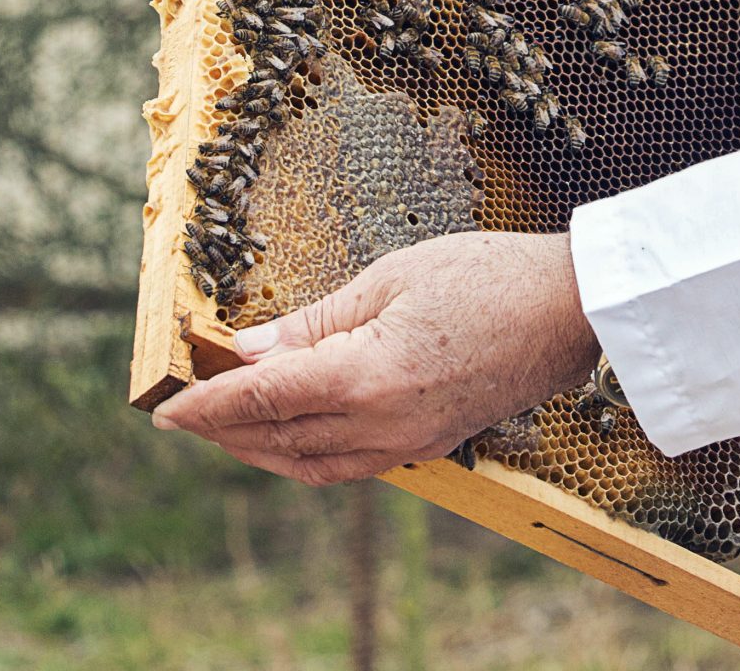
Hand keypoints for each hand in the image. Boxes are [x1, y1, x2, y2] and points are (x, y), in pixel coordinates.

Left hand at [151, 231, 601, 484]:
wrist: (573, 308)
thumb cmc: (490, 274)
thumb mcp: (391, 277)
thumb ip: (315, 321)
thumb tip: (251, 350)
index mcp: (367, 377)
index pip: (262, 399)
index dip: (208, 404)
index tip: (166, 408)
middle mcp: (382, 425)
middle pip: (278, 439)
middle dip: (224, 428)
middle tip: (185, 412)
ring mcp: (410, 442)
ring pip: (310, 463)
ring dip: (261, 448)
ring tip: (228, 425)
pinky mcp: (431, 443)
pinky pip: (349, 464)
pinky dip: (306, 453)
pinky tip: (296, 430)